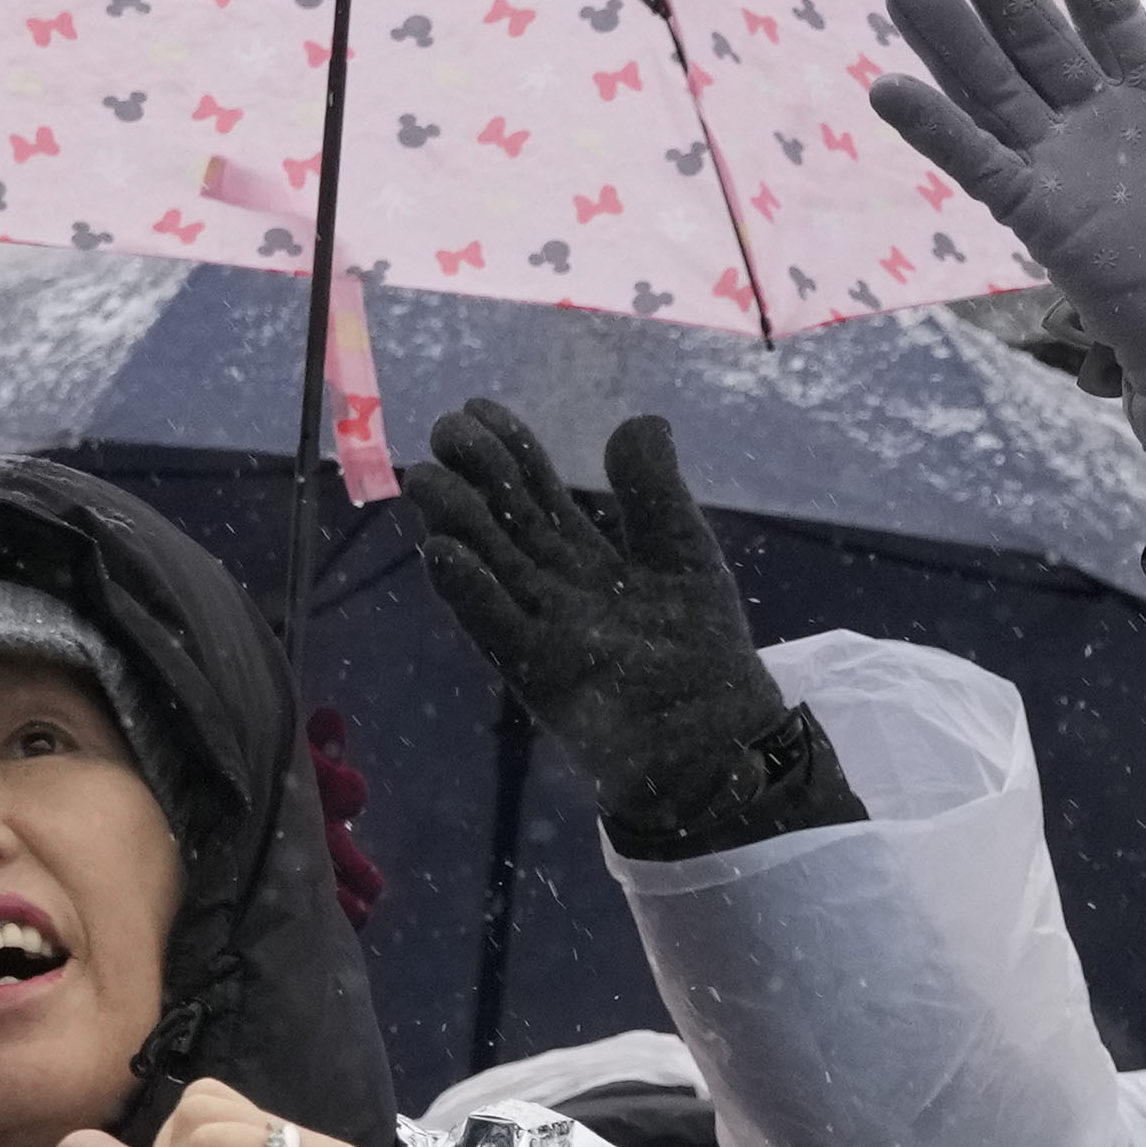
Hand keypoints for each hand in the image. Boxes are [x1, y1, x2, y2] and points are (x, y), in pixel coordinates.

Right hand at [408, 402, 827, 853]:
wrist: (719, 740)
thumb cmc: (705, 652)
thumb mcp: (684, 554)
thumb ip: (654, 492)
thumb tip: (636, 420)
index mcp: (586, 563)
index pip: (537, 495)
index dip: (510, 451)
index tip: (478, 406)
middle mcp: (554, 592)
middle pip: (506, 523)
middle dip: (475, 477)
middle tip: (444, 430)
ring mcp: (542, 633)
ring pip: (491, 567)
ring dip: (457, 525)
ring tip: (426, 480)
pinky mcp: (541, 676)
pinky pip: (497, 630)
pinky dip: (473, 595)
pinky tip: (442, 556)